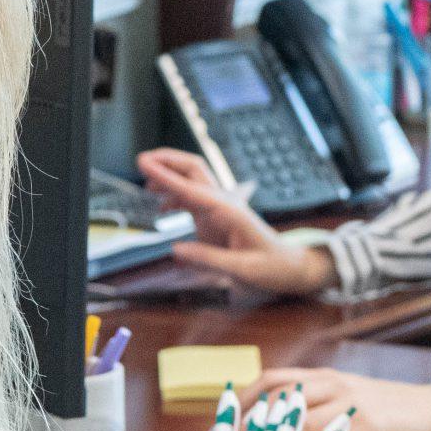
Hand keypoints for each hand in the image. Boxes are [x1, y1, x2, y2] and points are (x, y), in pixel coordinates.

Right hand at [136, 148, 335, 296]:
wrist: (288, 267)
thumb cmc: (270, 268)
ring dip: (169, 175)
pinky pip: (192, 198)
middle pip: (193, 169)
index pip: (189, 188)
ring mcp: (220, 208)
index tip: (143, 163)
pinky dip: (174, 195)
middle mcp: (223, 203)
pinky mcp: (217, 217)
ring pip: (192, 180)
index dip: (164, 175)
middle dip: (168, 160)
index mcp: (228, 212)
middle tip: (141, 161)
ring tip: (145, 182)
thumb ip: (208, 259)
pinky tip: (161, 205)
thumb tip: (175, 250)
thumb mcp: (242, 270)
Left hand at [249, 368, 430, 430]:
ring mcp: (350, 404)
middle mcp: (333, 385)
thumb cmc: (394, 409)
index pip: (272, 381)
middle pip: (276, 396)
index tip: (221, 424)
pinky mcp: (367, 427)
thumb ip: (320, 411)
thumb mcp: (351, 402)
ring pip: (297, 420)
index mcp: (325, 378)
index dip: (242, 402)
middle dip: (245, 423)